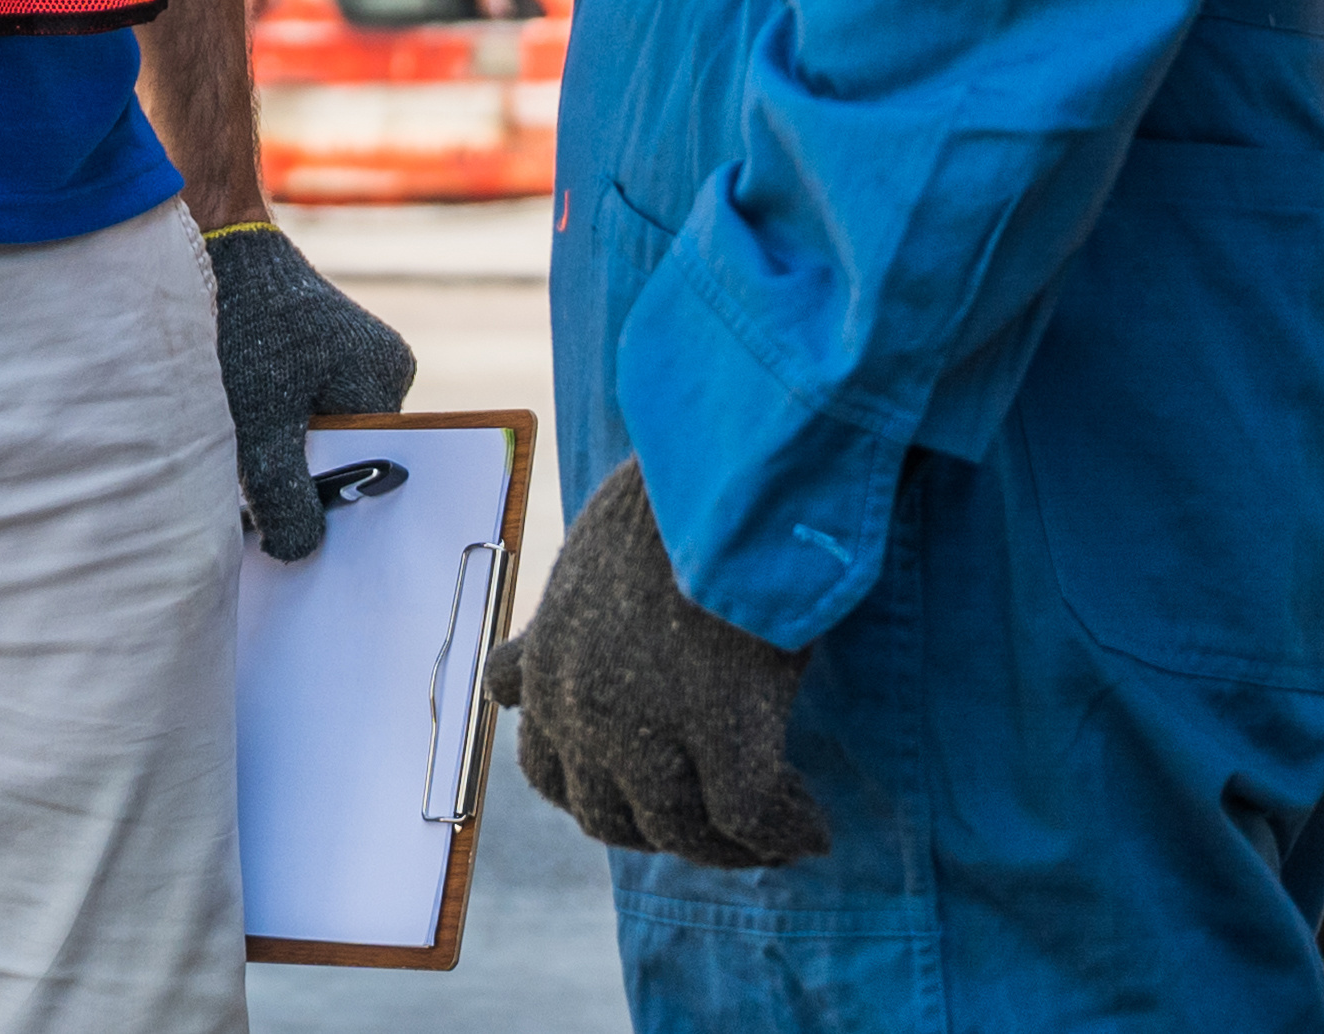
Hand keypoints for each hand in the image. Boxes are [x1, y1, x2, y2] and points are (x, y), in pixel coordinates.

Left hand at [202, 224, 421, 559]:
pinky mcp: (316, 349)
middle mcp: (380, 368)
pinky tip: (240, 418)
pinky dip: (273, 424)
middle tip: (255, 493)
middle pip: (345, 455)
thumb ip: (284, 494)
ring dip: (282, 452)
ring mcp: (351, 356)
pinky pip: (304, 407)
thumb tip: (300, 551)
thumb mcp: (259, 424)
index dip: (331, 505)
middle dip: (302, 479)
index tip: (293, 531)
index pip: (371, 469)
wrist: (208, 243)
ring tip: (241, 443)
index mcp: (385, 380)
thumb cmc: (239, 325)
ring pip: (319, 435)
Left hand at [482, 460, 829, 867]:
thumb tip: (510, 683)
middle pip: (609, 819)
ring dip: (727, 845)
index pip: (545, 775)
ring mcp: (648, 731)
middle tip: (712, 821)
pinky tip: (812, 828)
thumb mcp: (577, 572)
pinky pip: (752, 822)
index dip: (595, 792)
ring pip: (682, 832)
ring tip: (773, 832)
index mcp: (544, 668)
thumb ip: (558, 639)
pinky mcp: (724, 738)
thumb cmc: (663, 509)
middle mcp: (582, 712)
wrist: (723, 477)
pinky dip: (784, 833)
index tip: (640, 791)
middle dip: (658, 827)